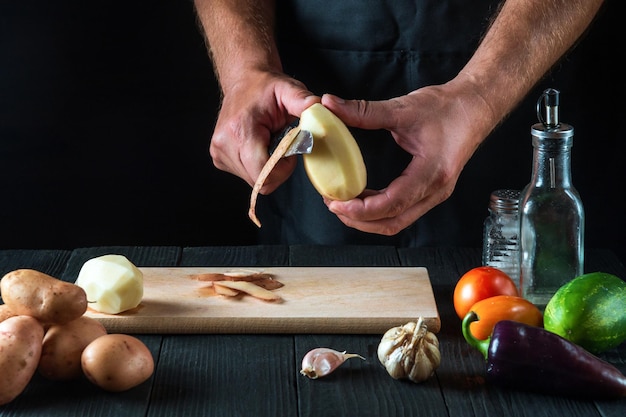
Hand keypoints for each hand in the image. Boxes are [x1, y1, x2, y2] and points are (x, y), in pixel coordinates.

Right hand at [209, 70, 319, 193]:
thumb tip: (320, 109)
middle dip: (278, 168)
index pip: (264, 172)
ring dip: (268, 167)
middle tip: (283, 144)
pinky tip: (260, 146)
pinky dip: (258, 165)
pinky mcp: (219, 157)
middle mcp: (224, 144)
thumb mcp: (289, 89)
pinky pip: (246, 175)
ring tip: (270, 142)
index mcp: (240, 130)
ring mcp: (219, 152)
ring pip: (254, 181)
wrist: (244, 80)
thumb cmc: (266, 87)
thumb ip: (304, 101)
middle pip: (260, 180)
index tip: (291, 152)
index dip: (283, 169)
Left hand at [320, 79, 495, 234]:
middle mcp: (435, 190)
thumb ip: (365, 110)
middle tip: (333, 204)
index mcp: (431, 172)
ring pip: (397, 222)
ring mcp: (434, 194)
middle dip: (359, 221)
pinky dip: (379, 211)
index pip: (391, 204)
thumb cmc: (447, 108)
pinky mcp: (431, 191)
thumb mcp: (403, 107)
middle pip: (392, 223)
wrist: (475, 107)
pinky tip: (361, 197)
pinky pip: (402, 212)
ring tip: (343, 203)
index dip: (360, 210)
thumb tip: (331, 105)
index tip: (336, 202)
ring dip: (368, 219)